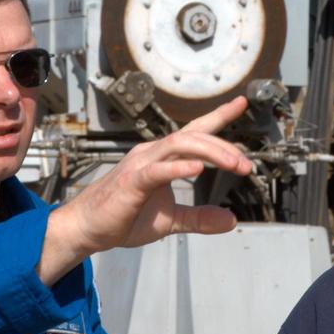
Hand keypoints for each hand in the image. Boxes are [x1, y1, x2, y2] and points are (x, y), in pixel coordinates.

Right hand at [38, 97, 251, 282]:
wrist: (87, 229)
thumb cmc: (122, 218)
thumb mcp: (171, 221)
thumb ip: (200, 218)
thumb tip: (231, 220)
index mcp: (162, 158)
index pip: (195, 131)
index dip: (219, 115)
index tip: (241, 104)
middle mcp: (152, 153)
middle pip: (194, 136)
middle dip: (224, 146)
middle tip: (246, 165)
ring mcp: (141, 164)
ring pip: (180, 144)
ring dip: (211, 152)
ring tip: (233, 164)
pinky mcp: (132, 181)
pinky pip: (157, 169)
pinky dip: (179, 167)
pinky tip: (198, 170)